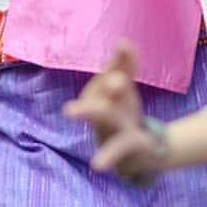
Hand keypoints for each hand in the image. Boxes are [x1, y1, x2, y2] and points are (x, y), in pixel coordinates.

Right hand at [64, 46, 165, 181]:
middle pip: (96, 92)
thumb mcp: (125, 88)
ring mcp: (108, 129)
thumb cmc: (122, 112)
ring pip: (102, 117)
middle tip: (82, 76)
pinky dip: (106, 156)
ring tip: (69, 110)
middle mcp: (100, 108)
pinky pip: (114, 150)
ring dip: (89, 112)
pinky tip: (96, 164)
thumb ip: (125, 65)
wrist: (137, 149)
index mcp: (101, 91)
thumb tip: (124, 41)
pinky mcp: (121, 148)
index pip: (108, 73)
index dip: (119, 61)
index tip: (125, 45)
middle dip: (93, 83)